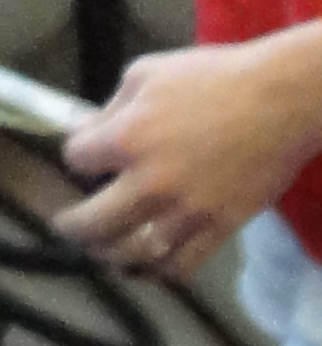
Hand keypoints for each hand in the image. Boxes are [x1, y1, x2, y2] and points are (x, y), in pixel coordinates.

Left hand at [54, 29, 321, 282]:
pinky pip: (180, 266)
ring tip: (102, 251)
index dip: (76, 156)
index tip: (83, 155)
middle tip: (66, 225)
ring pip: (133, 254)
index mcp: (127, 138)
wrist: (279, 100)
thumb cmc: (212, 77)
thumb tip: (85, 128)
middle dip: (72, 226)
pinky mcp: (219, 228)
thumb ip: (111, 107)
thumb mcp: (146, 74)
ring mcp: (186, 210)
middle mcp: (151, 182)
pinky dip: (158, 271)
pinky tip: (148, 265)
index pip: (75, 160)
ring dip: (110, 255)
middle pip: (93, 223)